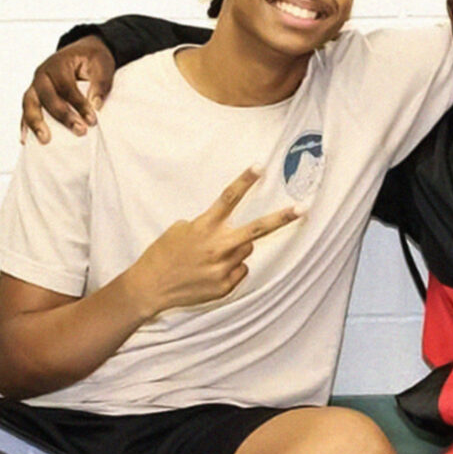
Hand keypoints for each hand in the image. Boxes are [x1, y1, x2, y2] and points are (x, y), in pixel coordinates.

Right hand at [20, 35, 115, 143]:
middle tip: (80, 131)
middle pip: (46, 96)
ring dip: (35, 123)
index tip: (92, 120)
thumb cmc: (93, 59)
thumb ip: (100, 83)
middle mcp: (42, 74)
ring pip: (29, 103)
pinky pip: (27, 110)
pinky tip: (27, 140)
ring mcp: (35, 85)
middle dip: (62, 116)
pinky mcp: (35, 95)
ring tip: (45, 140)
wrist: (82, 52)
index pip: (66, 87)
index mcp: (58, 64)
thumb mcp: (102, 65)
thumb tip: (96, 105)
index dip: (79, 104)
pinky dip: (26, 124)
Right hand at [127, 166, 301, 317]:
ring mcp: (223, 268)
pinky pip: (240, 270)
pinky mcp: (225, 285)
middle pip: (257, 229)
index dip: (244, 181)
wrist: (150, 288)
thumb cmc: (164, 254)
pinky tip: (209, 272)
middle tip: (302, 209)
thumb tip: (233, 231)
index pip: (228, 198)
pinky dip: (230, 268)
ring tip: (210, 257)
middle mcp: (217, 247)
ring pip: (246, 250)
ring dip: (235, 249)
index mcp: (204, 227)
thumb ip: (209, 225)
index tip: (260, 166)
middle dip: (281, 218)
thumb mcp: (181, 230)